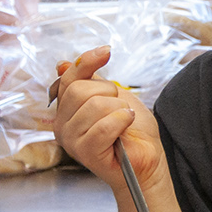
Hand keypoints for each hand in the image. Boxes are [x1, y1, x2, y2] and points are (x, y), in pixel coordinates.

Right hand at [51, 46, 163, 193]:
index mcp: (67, 109)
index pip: (69, 78)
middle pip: (80, 90)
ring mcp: (71, 140)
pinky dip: (122, 121)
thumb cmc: (133, 132)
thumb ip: (91, 80)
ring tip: (124, 122)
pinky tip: (127, 126)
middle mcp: (63, 124)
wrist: (148, 159)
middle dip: (110, 94)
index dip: (87, 62)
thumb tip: (63, 63)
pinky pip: (103, 126)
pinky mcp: (85, 152)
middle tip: (121, 109)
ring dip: (120, 110)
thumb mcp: (114, 96)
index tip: (107, 52)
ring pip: (94, 106)